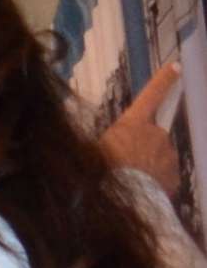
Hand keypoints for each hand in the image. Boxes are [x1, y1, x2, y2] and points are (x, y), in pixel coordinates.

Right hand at [104, 61, 185, 195]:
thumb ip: (102, 144)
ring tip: (131, 182)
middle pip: (153, 135)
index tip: (176, 65)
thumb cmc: (100, 173)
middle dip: (143, 146)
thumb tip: (93, 145)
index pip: (151, 95)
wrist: (123, 201)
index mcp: (134, 124)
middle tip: (124, 164)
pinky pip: (164, 176)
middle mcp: (156, 134)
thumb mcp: (91, 152)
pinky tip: (140, 192)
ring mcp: (168, 155)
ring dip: (148, 165)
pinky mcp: (174, 176)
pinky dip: (155, 182)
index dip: (163, 80)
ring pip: (159, 156)